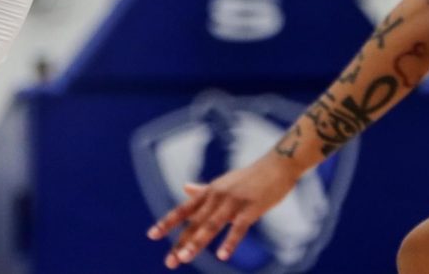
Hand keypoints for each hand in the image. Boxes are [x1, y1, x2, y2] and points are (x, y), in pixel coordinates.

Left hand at [147, 151, 302, 268]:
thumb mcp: (222, 183)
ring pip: (211, 225)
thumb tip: (184, 187)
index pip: (183, 210)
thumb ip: (203, 189)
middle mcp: (216, 197)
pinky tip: (221, 256)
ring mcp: (232, 202)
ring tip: (185, 258)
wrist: (276, 166)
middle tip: (169, 262)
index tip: (152, 235)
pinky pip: (238, 228)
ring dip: (197, 243)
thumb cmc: (249, 177)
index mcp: (208, 192)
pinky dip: (229, 242)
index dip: (167, 222)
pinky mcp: (250, 208)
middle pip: (194, 222)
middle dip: (181, 242)